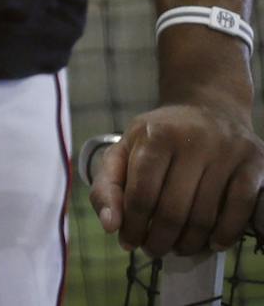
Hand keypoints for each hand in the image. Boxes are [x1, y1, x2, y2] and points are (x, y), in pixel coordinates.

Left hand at [91, 87, 263, 256]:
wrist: (210, 107)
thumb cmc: (161, 137)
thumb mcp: (125, 148)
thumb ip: (108, 185)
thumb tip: (110, 226)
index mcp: (155, 135)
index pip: (141, 194)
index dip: (133, 225)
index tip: (128, 242)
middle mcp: (193, 140)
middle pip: (173, 210)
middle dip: (160, 240)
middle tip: (154, 250)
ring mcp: (227, 152)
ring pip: (206, 216)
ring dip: (189, 243)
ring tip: (178, 248)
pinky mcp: (254, 164)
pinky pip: (240, 210)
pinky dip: (225, 234)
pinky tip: (212, 244)